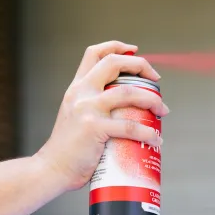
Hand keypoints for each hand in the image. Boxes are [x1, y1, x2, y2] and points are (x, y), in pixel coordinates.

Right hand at [35, 40, 169, 190]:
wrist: (52, 168)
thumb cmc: (68, 148)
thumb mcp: (75, 116)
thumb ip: (92, 107)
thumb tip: (124, 109)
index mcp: (76, 88)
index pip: (94, 53)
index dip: (116, 46)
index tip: (134, 51)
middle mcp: (81, 93)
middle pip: (114, 63)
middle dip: (141, 65)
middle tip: (156, 80)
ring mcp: (87, 109)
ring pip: (129, 93)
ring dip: (152, 100)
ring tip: (162, 110)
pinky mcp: (94, 128)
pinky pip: (130, 126)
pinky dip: (148, 132)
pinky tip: (155, 138)